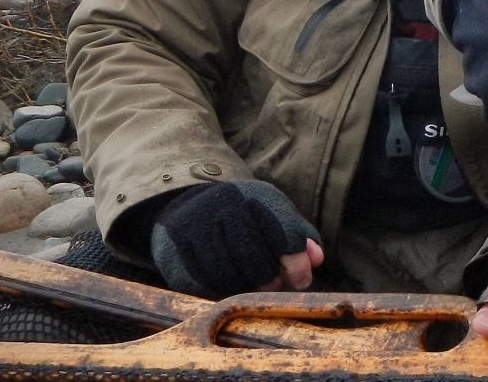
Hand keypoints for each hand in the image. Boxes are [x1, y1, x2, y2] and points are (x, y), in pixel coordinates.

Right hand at [148, 181, 324, 298]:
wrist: (187, 206)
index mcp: (254, 196)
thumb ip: (298, 236)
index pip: (283, 234)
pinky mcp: (171, 251)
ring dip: (243, 289)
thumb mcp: (273, 215)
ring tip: (251, 287)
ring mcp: (192, 227)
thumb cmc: (243, 217)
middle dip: (269, 280)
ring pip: (227, 275)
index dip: (296, 264)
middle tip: (273, 287)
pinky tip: (226, 287)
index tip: (300, 280)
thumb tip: (316, 259)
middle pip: (254, 259)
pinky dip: (217, 292)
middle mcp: (221, 206)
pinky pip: (200, 285)